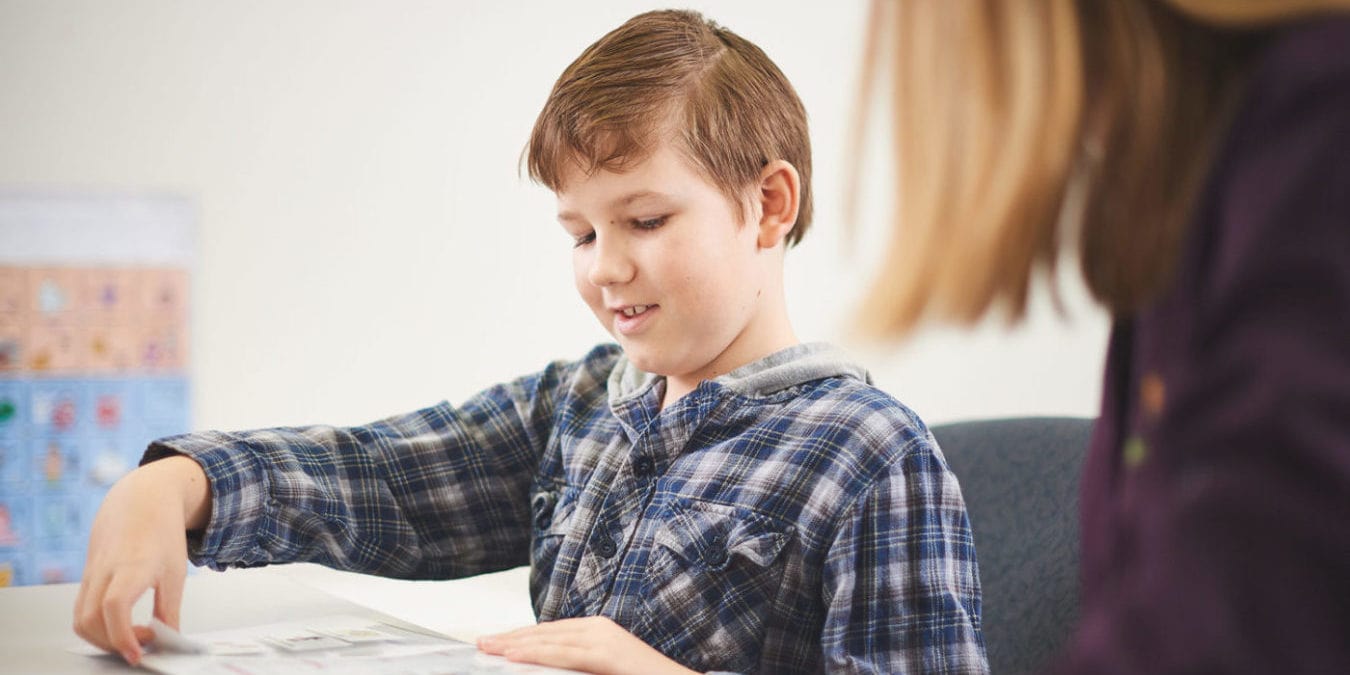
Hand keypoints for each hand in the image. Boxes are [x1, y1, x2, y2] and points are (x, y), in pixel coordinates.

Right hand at [73, 455, 210, 665]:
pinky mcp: (86, 577)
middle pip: (91, 619)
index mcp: (132, 566)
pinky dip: (96, 626)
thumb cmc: (161, 532)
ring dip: (101, 638)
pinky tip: (121, 625)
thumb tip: (169, 641)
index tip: (138, 653)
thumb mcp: (176, 572)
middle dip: (113, 643)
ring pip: (80, 618)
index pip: (114, 607)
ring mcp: (91, 574)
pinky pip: (81, 609)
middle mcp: (105, 570)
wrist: (140, 500)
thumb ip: (170, 609)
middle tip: (143, 644)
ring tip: (133, 636)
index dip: (123, 635)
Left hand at [478, 616, 698, 674]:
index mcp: (596, 630)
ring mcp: (602, 638)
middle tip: (481, 643)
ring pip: (549, 639)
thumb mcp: (599, 669)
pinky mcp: (606, 652)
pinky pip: (563, 652)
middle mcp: (597, 628)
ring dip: (515, 643)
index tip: (495, 642)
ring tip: (489, 648)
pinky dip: (536, 652)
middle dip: (510, 637)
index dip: (519, 636)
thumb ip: (576, 665)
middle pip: (544, 631)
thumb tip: (546, 669)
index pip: (549, 631)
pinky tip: (514, 655)